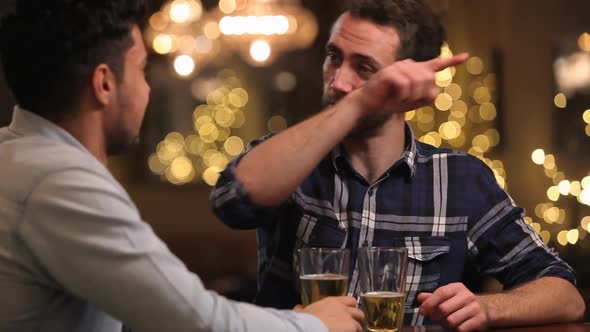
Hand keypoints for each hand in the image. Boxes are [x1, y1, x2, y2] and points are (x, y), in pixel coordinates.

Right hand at [295, 296, 364, 331]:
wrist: (307, 328)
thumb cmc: (304, 321)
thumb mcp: (302, 312)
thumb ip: (303, 310)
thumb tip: (298, 308)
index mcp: (332, 302)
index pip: (349, 300)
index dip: (350, 308)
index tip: (348, 313)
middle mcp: (343, 309)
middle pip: (358, 312)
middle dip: (357, 320)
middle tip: (353, 326)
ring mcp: (349, 319)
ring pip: (360, 325)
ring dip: (357, 329)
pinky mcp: (352, 328)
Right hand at [353, 53, 468, 115]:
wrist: (368, 104)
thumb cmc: (389, 102)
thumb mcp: (411, 103)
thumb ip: (425, 97)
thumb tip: (434, 92)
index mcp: (414, 71)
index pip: (435, 64)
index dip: (451, 61)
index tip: (466, 57)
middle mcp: (408, 65)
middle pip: (429, 78)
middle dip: (422, 93)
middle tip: (409, 103)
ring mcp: (398, 67)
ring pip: (418, 81)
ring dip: (411, 96)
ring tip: (401, 101)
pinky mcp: (389, 72)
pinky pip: (405, 85)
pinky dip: (402, 97)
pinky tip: (395, 100)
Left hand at [417, 282, 489, 331]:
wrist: (486, 308)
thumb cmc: (461, 302)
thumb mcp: (448, 296)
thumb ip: (433, 297)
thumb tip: (420, 298)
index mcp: (457, 288)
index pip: (441, 293)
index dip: (430, 302)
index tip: (422, 311)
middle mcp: (467, 296)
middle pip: (444, 308)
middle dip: (436, 316)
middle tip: (435, 318)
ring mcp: (474, 307)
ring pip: (451, 320)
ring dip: (446, 324)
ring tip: (448, 322)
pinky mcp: (480, 319)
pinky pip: (461, 329)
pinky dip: (456, 329)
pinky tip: (458, 326)